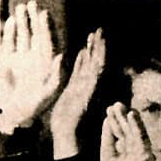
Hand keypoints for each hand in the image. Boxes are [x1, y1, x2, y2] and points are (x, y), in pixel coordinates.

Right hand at [0, 0, 64, 133]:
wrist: (13, 115)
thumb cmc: (34, 107)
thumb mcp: (47, 93)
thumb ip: (55, 76)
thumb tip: (61, 57)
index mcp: (48, 66)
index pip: (49, 43)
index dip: (48, 29)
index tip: (45, 14)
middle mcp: (36, 60)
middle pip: (36, 36)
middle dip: (36, 21)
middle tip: (34, 4)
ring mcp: (21, 60)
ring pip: (22, 36)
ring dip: (22, 22)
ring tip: (22, 7)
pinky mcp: (7, 62)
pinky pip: (8, 43)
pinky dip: (8, 33)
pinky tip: (8, 21)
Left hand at [49, 27, 106, 158]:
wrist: (65, 130)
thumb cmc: (62, 118)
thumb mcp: (61, 96)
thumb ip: (66, 84)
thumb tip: (65, 72)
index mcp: (78, 84)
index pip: (85, 63)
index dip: (89, 50)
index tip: (91, 37)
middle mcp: (85, 84)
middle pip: (92, 60)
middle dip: (96, 46)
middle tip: (99, 30)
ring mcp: (87, 87)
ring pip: (95, 64)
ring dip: (98, 50)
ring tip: (99, 34)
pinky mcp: (87, 91)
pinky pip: (94, 74)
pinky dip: (97, 63)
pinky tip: (98, 53)